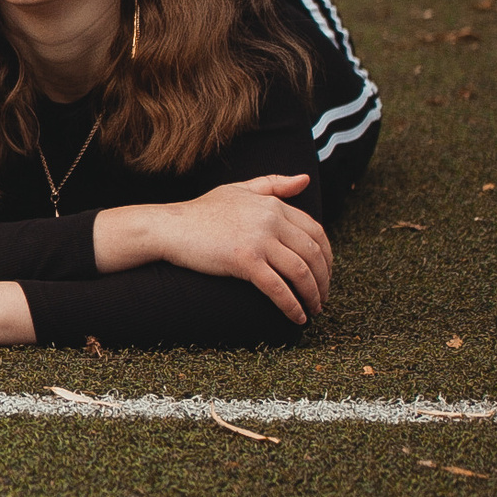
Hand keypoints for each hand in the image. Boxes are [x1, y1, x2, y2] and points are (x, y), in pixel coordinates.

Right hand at [108, 175, 331, 324]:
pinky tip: (297, 317)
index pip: (316, 231)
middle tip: (322, 297)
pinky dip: (291, 305)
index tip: (326, 273)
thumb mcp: (239, 190)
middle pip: (313, 254)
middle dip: (324, 280)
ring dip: (312, 295)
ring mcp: (258, 240)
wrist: (169, 227)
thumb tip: (305, 179)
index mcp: (273, 205)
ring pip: (300, 272)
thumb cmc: (201, 211)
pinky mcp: (244, 260)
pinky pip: (277, 288)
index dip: (328, 256)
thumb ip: (273, 185)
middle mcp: (270, 220)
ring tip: (313, 309)